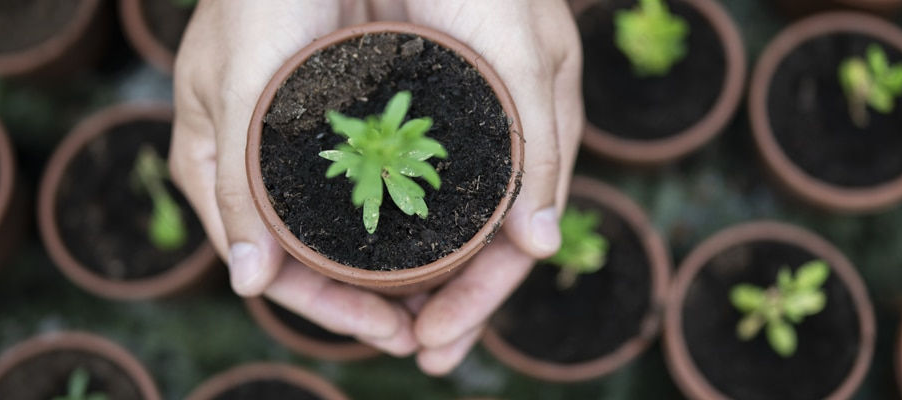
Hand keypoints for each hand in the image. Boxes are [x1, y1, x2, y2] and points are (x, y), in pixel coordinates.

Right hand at [168, 0, 417, 355]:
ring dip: (390, 264)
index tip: (389, 330)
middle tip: (428, 326)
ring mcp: (294, 148)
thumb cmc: (255, 1)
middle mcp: (251, 169)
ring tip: (445, 293)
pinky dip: (400, 215)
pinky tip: (442, 232)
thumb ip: (238, 186)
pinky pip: (368, 185)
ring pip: (342, 228)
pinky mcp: (335, 124)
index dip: (329, 308)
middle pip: (310, 257)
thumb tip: (249, 284)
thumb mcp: (239, 90)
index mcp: (212, 170)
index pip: (270, 265)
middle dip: (366, 299)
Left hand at [395, 0, 583, 374]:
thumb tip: (540, 247)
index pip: (510, 242)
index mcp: (528, 138)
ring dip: (413, 277)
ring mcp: (446, 128)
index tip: (439, 345)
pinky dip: (383, 225)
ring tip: (381, 324)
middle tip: (414, 351)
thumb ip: (542, 146)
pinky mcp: (403, 109)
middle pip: (471, 246)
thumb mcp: (528, 53)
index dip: (479, 300)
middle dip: (445, 305)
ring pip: (434, 224)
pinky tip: (358, 253)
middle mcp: (488, 142)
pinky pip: (398, 183)